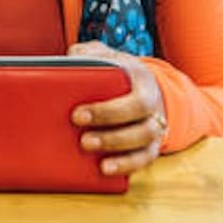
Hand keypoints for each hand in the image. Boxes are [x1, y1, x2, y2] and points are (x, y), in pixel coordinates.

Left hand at [67, 41, 167, 176]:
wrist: (142, 83)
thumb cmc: (115, 69)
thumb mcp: (103, 55)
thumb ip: (86, 53)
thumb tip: (68, 60)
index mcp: (141, 79)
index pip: (134, 99)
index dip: (107, 111)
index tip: (76, 115)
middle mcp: (153, 104)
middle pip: (141, 126)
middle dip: (110, 135)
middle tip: (82, 140)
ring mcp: (154, 126)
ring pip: (144, 143)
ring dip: (117, 150)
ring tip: (89, 151)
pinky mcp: (150, 145)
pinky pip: (144, 159)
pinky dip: (126, 165)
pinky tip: (104, 168)